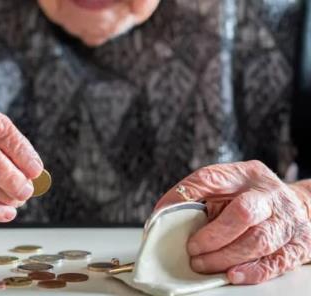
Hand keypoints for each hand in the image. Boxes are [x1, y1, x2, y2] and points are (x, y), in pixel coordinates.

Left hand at [155, 160, 310, 283]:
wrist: (294, 206)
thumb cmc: (250, 197)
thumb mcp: (225, 186)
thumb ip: (197, 195)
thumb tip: (163, 214)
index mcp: (246, 175)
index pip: (211, 178)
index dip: (186, 195)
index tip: (165, 213)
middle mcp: (269, 195)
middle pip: (243, 212)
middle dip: (213, 235)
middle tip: (192, 249)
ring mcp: (286, 220)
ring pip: (259, 240)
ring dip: (226, 256)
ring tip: (203, 264)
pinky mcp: (297, 245)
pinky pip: (277, 261)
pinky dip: (253, 271)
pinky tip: (233, 274)